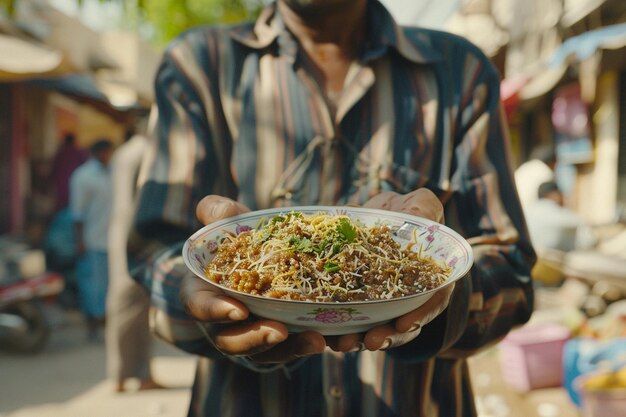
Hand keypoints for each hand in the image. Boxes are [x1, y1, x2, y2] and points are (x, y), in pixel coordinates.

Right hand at [183, 195, 325, 362]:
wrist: (258, 262)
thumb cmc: (237, 245)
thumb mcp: (228, 227)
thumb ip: (220, 214)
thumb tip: (213, 207)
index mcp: (204, 293)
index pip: (199, 306)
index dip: (214, 310)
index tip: (237, 310)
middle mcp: (223, 323)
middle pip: (231, 340)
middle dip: (254, 338)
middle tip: (279, 332)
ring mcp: (252, 335)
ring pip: (266, 352)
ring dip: (291, 349)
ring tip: (316, 340)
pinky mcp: (280, 341)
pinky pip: (294, 349)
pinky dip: (313, 344)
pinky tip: (337, 338)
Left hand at [328, 188, 452, 351]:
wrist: (377, 217)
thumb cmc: (406, 212)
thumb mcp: (419, 205)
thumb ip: (422, 209)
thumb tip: (416, 214)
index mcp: (431, 279)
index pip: (432, 302)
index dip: (420, 316)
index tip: (404, 324)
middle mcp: (409, 298)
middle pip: (403, 325)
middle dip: (387, 336)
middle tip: (371, 341)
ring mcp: (383, 304)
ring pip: (375, 329)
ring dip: (359, 340)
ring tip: (343, 344)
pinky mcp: (358, 303)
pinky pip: (350, 321)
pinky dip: (339, 330)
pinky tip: (324, 334)